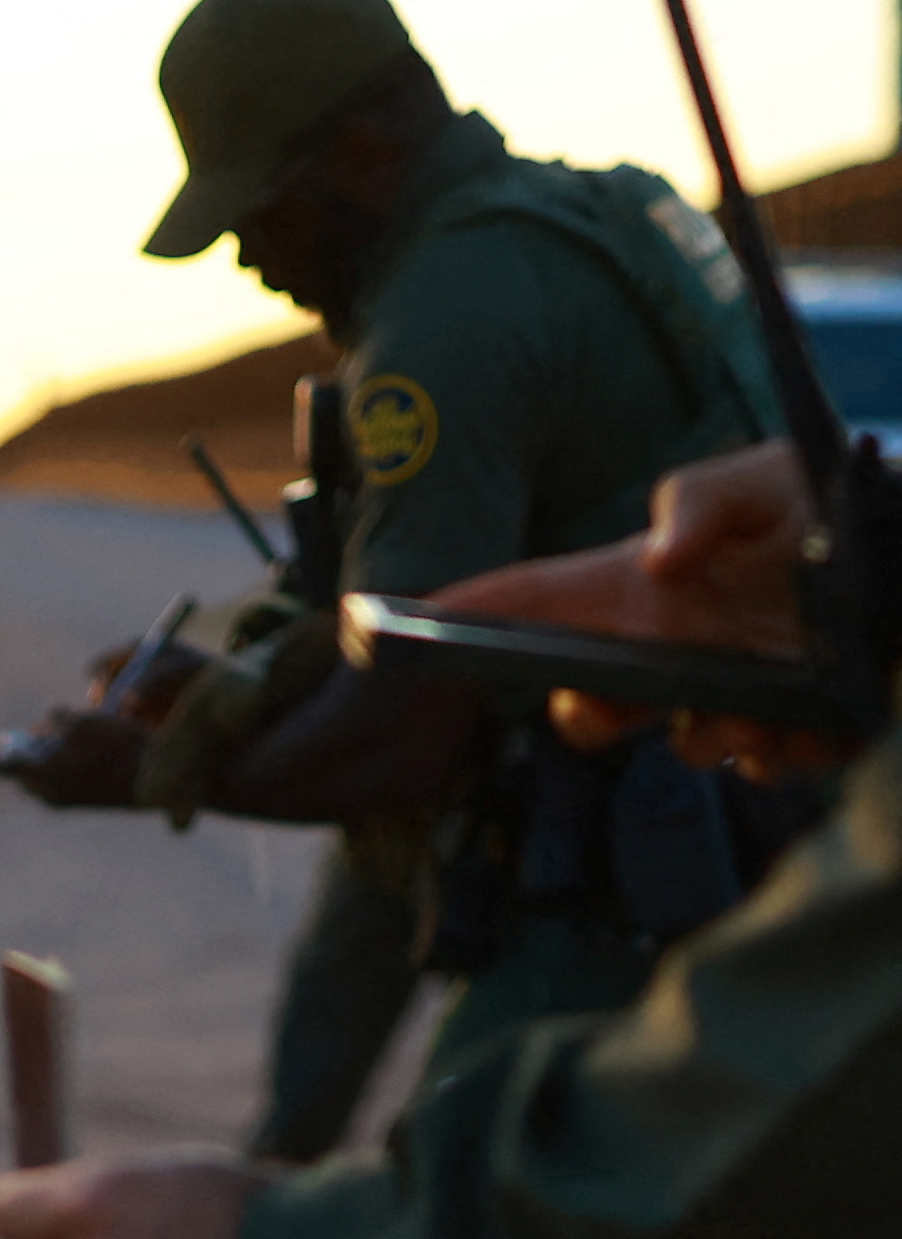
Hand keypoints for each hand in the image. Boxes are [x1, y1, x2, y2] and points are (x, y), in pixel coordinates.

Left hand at [0, 708, 147, 807]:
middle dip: (27, 745)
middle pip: (22, 766)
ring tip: (70, 733)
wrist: (159, 779)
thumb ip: (55, 719)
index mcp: (40, 777)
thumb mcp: (82, 721)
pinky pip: (59, 778)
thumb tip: (48, 722)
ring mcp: (64, 800)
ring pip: (42, 772)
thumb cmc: (117, 747)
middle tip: (42, 728)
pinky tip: (82, 747)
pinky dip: (62, 761)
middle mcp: (47, 794)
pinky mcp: (81, 800)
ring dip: (47, 752)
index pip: (3, 764)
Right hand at [438, 440, 856, 781]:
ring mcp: (732, 691)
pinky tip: (818, 723)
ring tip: (767, 712)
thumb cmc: (842, 502)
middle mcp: (677, 647)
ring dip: (712, 738)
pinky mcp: (795, 727)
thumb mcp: (771, 473)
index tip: (396, 632)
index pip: (536, 601)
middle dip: (583, 716)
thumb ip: (701, 497)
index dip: (464, 615)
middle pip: (587, 702)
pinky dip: (786, 753)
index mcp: (649, 587)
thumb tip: (657, 563)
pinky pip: (765, 764)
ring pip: (685, 746)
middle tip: (600, 704)